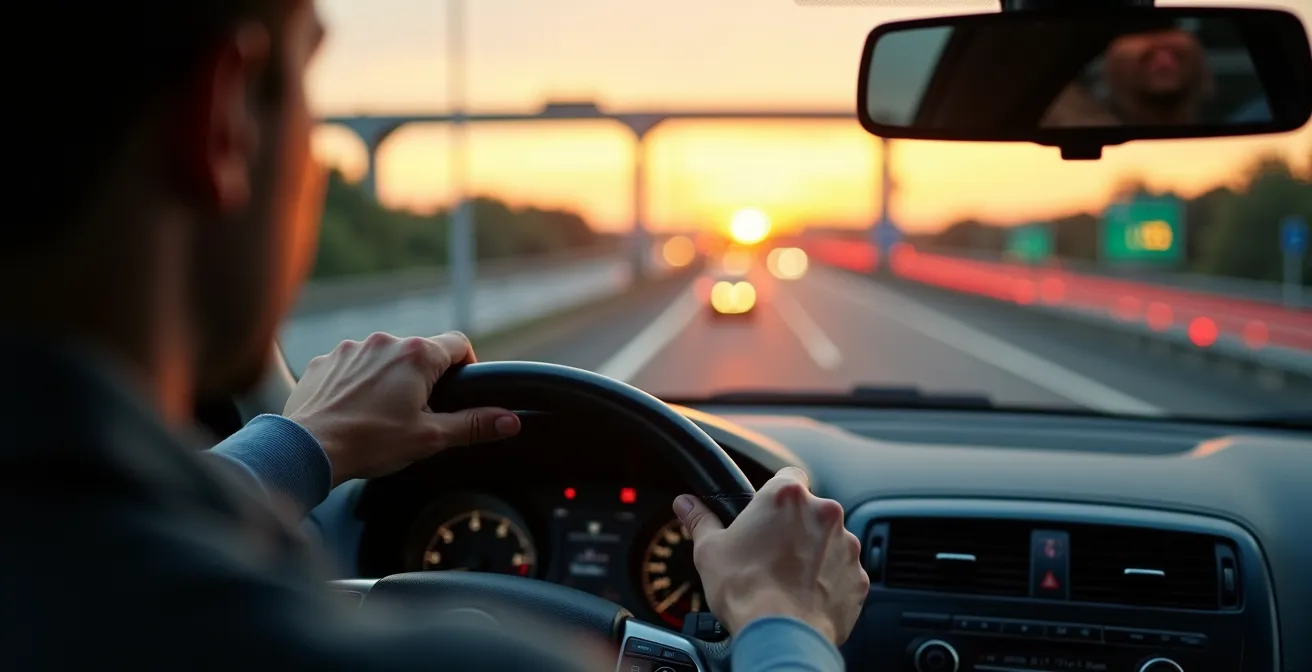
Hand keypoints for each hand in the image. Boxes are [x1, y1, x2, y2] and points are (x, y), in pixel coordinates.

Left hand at [284, 331, 520, 484]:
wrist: (307, 448)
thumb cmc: (370, 443)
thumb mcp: (430, 438)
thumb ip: (473, 425)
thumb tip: (510, 420)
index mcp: (417, 355)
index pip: (458, 344)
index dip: (466, 365)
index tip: (460, 390)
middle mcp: (385, 341)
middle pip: (420, 352)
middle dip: (424, 378)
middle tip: (419, 414)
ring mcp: (352, 348)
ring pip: (384, 358)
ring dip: (389, 379)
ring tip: (381, 415)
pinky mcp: (325, 361)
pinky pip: (352, 365)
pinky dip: (357, 383)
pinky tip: (353, 411)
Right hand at [672, 467, 867, 644]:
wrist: (781, 635)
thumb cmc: (745, 590)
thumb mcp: (710, 550)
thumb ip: (700, 520)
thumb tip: (686, 504)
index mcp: (786, 496)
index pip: (789, 476)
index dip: (777, 495)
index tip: (768, 512)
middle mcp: (823, 513)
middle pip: (810, 510)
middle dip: (795, 528)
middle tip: (771, 553)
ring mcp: (846, 546)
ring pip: (830, 541)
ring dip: (814, 554)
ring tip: (787, 580)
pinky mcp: (858, 577)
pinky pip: (843, 573)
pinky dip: (829, 582)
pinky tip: (805, 596)